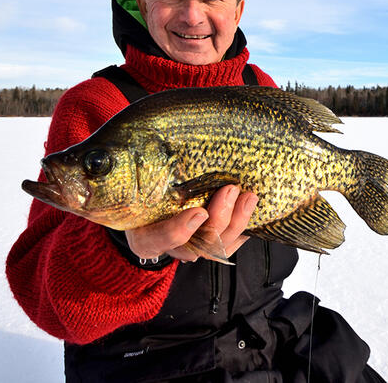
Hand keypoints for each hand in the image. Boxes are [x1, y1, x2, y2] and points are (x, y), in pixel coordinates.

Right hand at [125, 185, 257, 261]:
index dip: (179, 230)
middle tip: (230, 190)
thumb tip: (150, 139)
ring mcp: (193, 248)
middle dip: (220, 217)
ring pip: (219, 245)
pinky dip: (244, 229)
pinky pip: (231, 244)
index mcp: (146, 237)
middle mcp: (172, 248)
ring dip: (237, 221)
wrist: (147, 211)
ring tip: (248, 197)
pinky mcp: (211, 245)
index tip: (198, 212)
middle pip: (199, 243)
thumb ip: (143, 174)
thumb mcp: (134, 188)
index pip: (160, 239)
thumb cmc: (141, 196)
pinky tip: (252, 211)